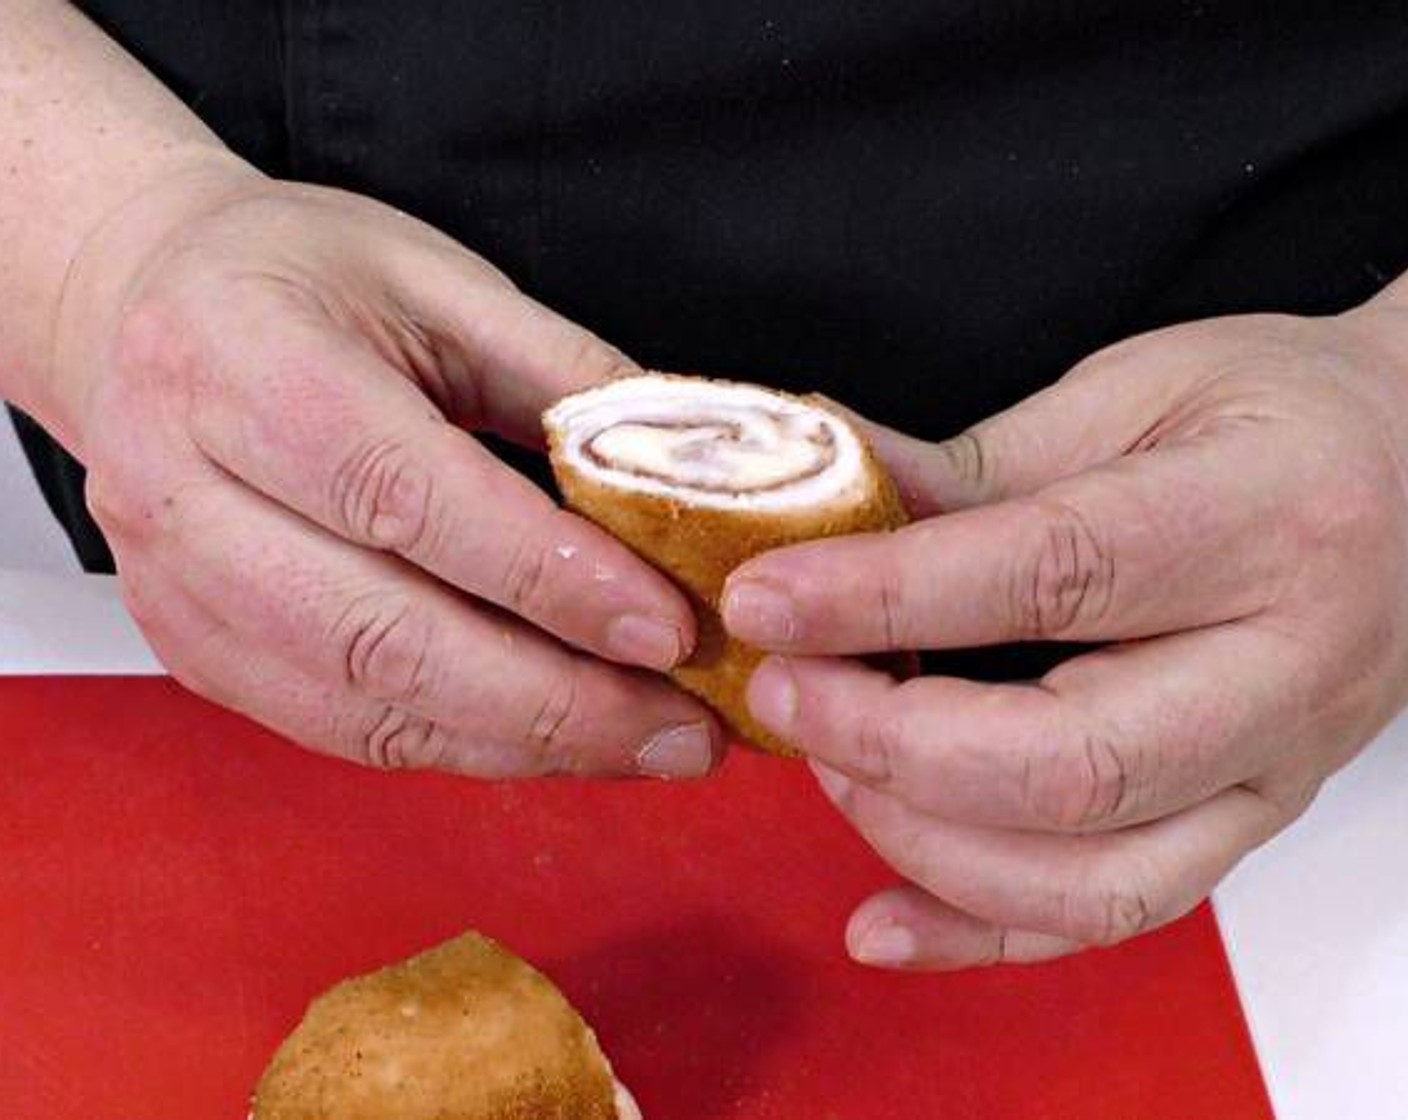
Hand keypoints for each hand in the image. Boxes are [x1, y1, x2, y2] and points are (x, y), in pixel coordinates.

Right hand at [54, 163, 721, 778]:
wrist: (145, 306)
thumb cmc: (299, 281)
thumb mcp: (441, 283)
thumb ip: (566, 376)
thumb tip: (693, 472)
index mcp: (241, 361)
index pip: (409, 495)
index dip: (548, 576)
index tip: (668, 626)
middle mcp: (182, 489)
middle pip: (382, 634)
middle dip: (556, 700)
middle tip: (684, 724)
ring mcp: (179, 586)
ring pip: (366, 706)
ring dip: (524, 743)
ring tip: (646, 743)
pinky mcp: (198, 650)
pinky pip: (344, 729)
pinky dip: (464, 746)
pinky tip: (556, 740)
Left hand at [723, 305, 1407, 967]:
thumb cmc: (1278, 415)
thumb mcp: (1133, 394)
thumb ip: (973, 465)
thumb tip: (815, 488)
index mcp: (1264, 522)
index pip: (1053, 576)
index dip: (886, 595)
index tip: (766, 595)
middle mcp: (1287, 671)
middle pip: (1073, 763)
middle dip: (891, 741)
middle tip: (783, 691)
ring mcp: (1274, 773)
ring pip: (1092, 875)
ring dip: (921, 838)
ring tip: (827, 761)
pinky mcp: (1245, 828)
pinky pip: (1115, 919)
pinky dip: (983, 936)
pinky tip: (879, 920)